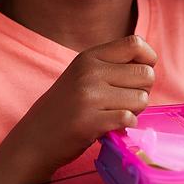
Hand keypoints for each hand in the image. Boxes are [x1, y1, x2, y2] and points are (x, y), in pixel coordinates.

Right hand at [0, 35, 155, 183]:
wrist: (33, 140)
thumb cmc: (65, 108)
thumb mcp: (82, 75)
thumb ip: (111, 66)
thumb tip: (150, 64)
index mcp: (89, 57)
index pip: (135, 43)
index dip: (148, 59)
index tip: (141, 74)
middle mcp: (90, 72)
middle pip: (146, 74)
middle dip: (143, 90)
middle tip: (125, 102)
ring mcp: (90, 96)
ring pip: (142, 99)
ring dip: (134, 111)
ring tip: (113, 115)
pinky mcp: (91, 121)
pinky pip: (129, 119)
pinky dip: (125, 126)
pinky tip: (110, 127)